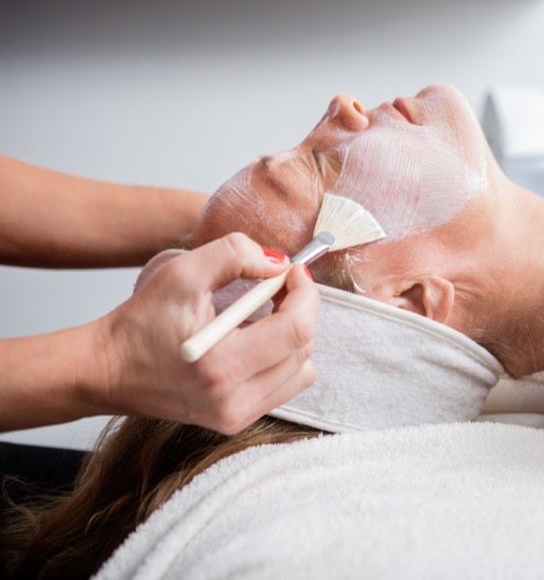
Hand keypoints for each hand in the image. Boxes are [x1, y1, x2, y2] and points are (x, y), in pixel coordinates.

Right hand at [93, 233, 318, 433]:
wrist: (106, 372)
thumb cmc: (139, 324)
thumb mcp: (181, 273)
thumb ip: (234, 255)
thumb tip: (278, 263)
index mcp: (220, 365)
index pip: (296, 328)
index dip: (305, 293)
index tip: (293, 271)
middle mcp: (233, 401)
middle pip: (304, 348)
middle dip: (299, 309)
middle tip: (276, 287)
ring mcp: (236, 416)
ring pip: (301, 368)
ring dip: (292, 335)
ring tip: (259, 316)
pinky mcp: (236, 421)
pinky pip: (285, 385)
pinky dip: (281, 357)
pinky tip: (252, 341)